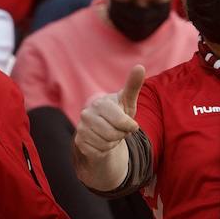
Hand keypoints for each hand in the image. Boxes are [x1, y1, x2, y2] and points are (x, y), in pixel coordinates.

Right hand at [72, 65, 145, 191]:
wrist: (101, 131)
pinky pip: (99, 151)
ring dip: (113, 142)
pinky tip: (102, 142)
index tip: (130, 124)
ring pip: (107, 143)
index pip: (122, 122)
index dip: (130, 127)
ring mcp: (81, 128)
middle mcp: (86, 114)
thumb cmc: (117, 114)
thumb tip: (140, 66)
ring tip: (110, 134)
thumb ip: (133, 85)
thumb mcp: (127, 101)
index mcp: (100, 103)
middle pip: (114, 134)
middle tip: (118, 129)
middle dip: (121, 135)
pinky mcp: (79, 142)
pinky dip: (105, 150)